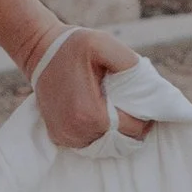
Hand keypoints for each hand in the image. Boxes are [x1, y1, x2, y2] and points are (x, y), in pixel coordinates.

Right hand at [31, 24, 150, 150]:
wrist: (39, 51)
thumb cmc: (73, 46)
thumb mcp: (104, 45)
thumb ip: (132, 66)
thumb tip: (153, 88)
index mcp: (91, 114)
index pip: (134, 130)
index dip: (145, 117)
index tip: (144, 102)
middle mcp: (77, 132)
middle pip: (121, 142)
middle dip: (132, 126)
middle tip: (132, 106)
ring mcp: (66, 138)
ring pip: (106, 146)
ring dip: (116, 132)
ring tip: (116, 109)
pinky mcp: (59, 137)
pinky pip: (90, 144)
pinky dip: (100, 134)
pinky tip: (100, 115)